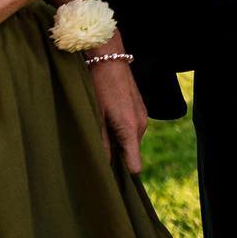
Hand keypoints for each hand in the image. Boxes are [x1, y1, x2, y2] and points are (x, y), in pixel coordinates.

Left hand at [86, 35, 147, 173]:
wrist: (109, 56)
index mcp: (131, 129)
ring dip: (116, 141)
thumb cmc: (99, 85)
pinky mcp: (139, 107)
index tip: (106, 181)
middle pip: (130, 154)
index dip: (120, 176)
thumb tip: (102, 167)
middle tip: (94, 153)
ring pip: (129, 140)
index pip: (134, 165)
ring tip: (98, 132)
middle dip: (115, 156)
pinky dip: (120, 130)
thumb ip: (100, 143)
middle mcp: (141, 124)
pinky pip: (131, 128)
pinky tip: (105, 120)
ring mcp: (142, 115)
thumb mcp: (95, 115)